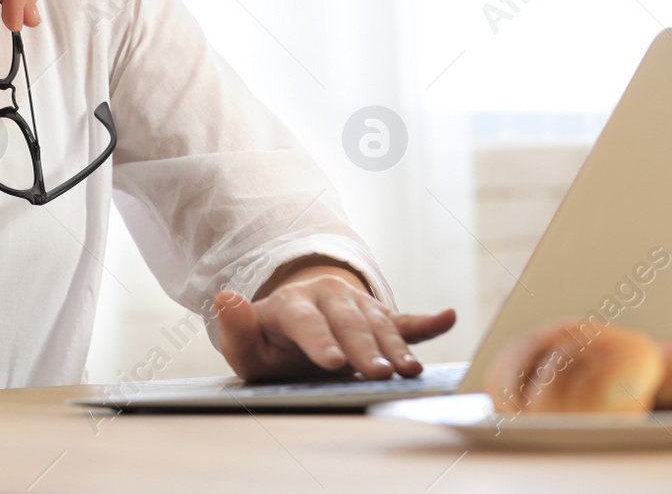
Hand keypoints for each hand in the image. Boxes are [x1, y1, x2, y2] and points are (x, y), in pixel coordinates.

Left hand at [214, 268, 456, 381]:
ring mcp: (356, 303)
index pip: (306, 322)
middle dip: (366, 349)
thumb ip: (235, 328)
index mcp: (291, 305)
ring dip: (396, 347)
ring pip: (378, 323)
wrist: (295, 319)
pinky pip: (404, 318)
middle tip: (381, 375)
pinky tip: (447, 317)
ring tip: (410, 371)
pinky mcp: (378, 314)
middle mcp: (327, 297)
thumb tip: (224, 298)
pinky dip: (427, 322)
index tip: (333, 363)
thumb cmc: (269, 342)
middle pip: (348, 323)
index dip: (320, 342)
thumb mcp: (246, 344)